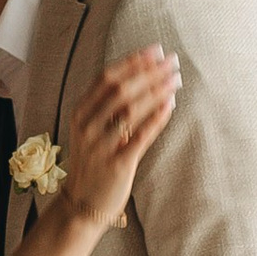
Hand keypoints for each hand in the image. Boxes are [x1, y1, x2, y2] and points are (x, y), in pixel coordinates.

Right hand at [61, 45, 179, 233]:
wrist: (82, 204)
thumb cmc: (94, 162)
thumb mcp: (91, 130)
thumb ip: (107, 106)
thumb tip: (142, 74)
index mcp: (80, 113)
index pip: (106, 77)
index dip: (133, 61)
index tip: (156, 50)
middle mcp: (87, 126)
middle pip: (120, 90)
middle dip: (149, 72)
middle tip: (172, 62)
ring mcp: (100, 146)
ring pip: (131, 110)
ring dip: (157, 91)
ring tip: (176, 80)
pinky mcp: (117, 165)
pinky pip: (141, 136)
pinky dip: (157, 118)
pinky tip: (171, 104)